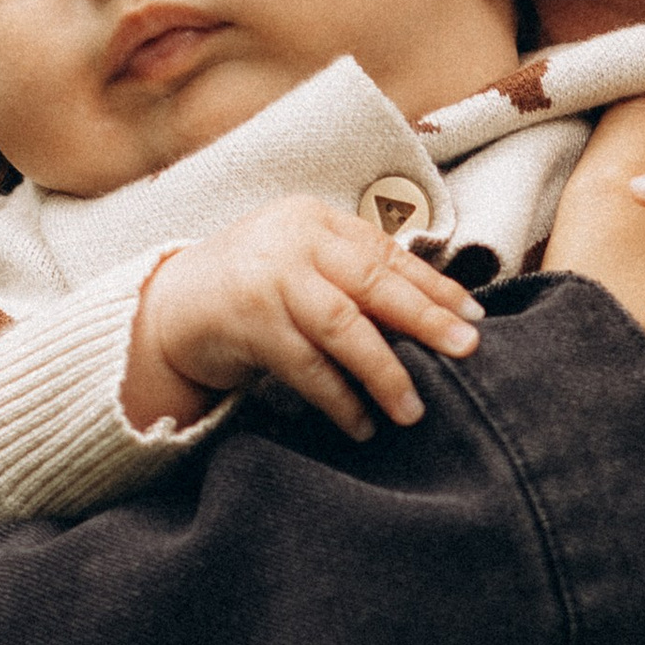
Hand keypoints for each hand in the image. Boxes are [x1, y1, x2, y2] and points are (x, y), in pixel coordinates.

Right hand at [125, 196, 481, 437]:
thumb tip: (436, 313)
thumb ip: (355, 277)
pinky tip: (361, 422)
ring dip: (384, 371)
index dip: (434, 286)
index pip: (387, 253)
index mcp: (317, 221)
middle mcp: (293, 241)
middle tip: (467, 349)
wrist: (170, 306)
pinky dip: (338, 398)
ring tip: (412, 409)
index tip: (475, 315)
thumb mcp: (305, 266)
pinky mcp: (246, 324)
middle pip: (373, 282)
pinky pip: (306, 367)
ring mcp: (268, 280)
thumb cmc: (255, 289)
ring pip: (343, 327)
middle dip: (426, 318)